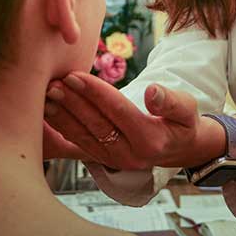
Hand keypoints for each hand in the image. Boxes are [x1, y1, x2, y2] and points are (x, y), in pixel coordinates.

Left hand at [44, 72, 225, 170]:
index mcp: (150, 140)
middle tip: (53, 83)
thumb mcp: (188, 110)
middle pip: (95, 124)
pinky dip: (61, 127)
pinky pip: (78, 144)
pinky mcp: (102, 160)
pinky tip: (49, 112)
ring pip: (83, 136)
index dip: (95, 93)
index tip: (75, 75)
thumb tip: (153, 91)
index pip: (117, 111)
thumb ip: (171, 101)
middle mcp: (128, 154)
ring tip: (47, 95)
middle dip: (72, 102)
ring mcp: (113, 160)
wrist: (180, 149)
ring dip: (62, 115)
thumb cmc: (183, 123)